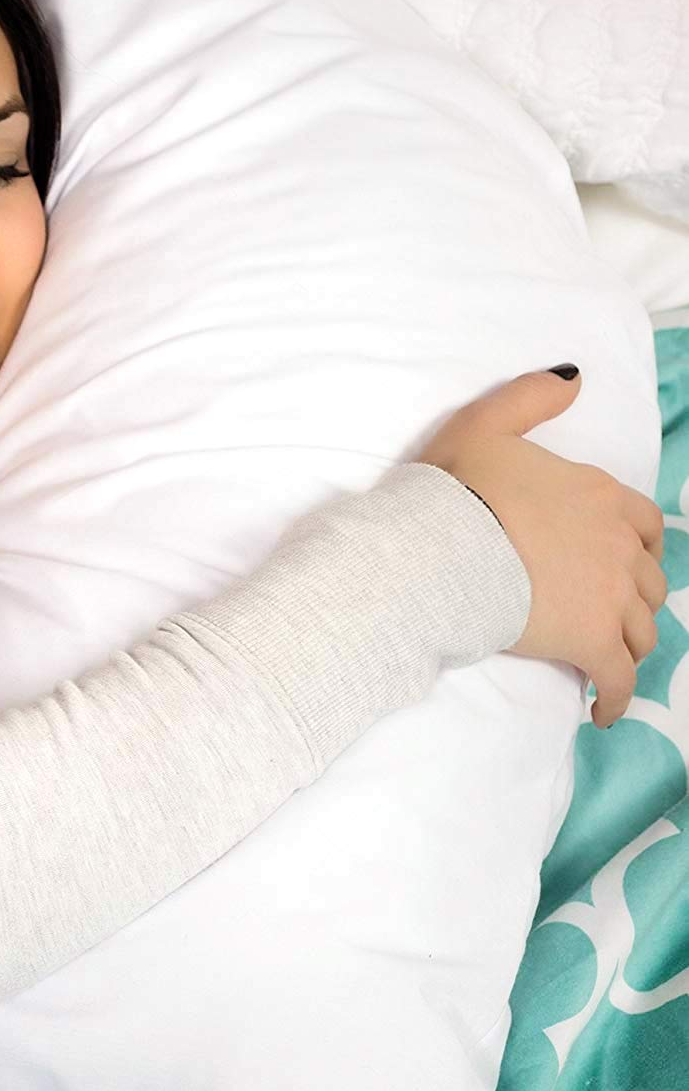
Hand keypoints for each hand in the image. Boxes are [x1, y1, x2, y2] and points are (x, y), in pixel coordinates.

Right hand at [416, 367, 666, 728]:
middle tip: (609, 615)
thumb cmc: (457, 488)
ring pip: (642, 629)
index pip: (643, 524)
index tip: (618, 562)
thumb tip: (575, 378)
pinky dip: (616, 697)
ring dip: (630, 645)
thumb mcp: (486, 423)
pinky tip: (604, 712)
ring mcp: (610, 597)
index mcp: (599, 497)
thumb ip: (531, 398)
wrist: (441, 545)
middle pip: (650, 581)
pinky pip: (618, 678)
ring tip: (610, 662)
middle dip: (637, 599)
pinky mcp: (591, 642)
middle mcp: (618, 547)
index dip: (635, 546)